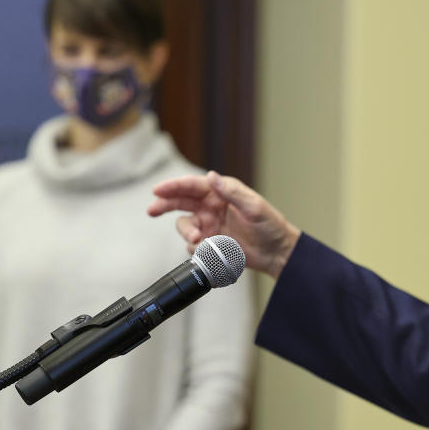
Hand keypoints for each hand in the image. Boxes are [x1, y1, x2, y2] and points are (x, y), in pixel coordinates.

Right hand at [147, 171, 300, 278]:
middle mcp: (211, 207)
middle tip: (152, 210)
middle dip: (164, 204)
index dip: (173, 186)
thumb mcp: (254, 207)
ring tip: (198, 240)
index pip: (192, 185)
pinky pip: (194, 245)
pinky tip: (210, 250)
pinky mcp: (211, 243)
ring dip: (187, 233)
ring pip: (186, 226)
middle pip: (180, 202)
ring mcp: (210, 225)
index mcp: (220, 193)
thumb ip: (233, 193)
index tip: (158, 190)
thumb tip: (212, 177)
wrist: (276, 252)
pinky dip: (197, 248)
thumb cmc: (270, 226)